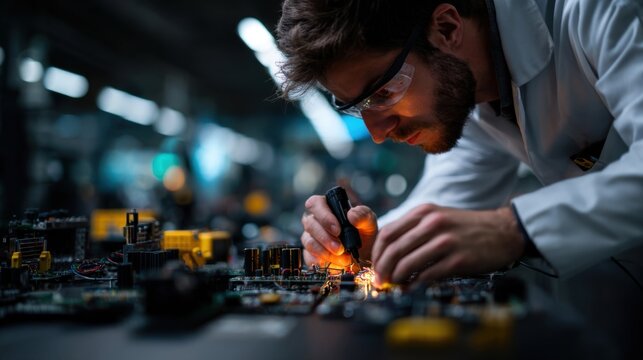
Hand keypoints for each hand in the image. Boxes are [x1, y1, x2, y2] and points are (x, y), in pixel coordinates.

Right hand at [300, 194, 377, 268]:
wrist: (364, 253)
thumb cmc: (363, 232)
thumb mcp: (368, 222)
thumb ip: (363, 215)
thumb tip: (351, 215)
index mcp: (325, 205)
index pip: (315, 204)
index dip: (324, 217)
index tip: (338, 230)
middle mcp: (314, 219)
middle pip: (310, 224)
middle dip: (326, 238)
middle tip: (341, 249)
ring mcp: (310, 236)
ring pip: (309, 242)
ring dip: (326, 252)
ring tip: (343, 259)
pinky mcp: (309, 253)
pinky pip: (309, 257)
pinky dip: (323, 262)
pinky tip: (335, 264)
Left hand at [372, 204, 524, 284]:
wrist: (503, 231)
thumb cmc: (466, 227)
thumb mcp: (438, 217)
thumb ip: (414, 230)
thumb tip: (388, 252)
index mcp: (424, 212)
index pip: (388, 232)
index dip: (376, 252)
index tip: (374, 265)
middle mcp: (432, 224)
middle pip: (394, 249)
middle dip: (382, 269)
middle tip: (379, 281)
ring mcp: (446, 241)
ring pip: (407, 263)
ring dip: (396, 278)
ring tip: (394, 285)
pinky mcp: (458, 259)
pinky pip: (427, 275)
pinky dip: (415, 284)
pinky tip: (412, 287)